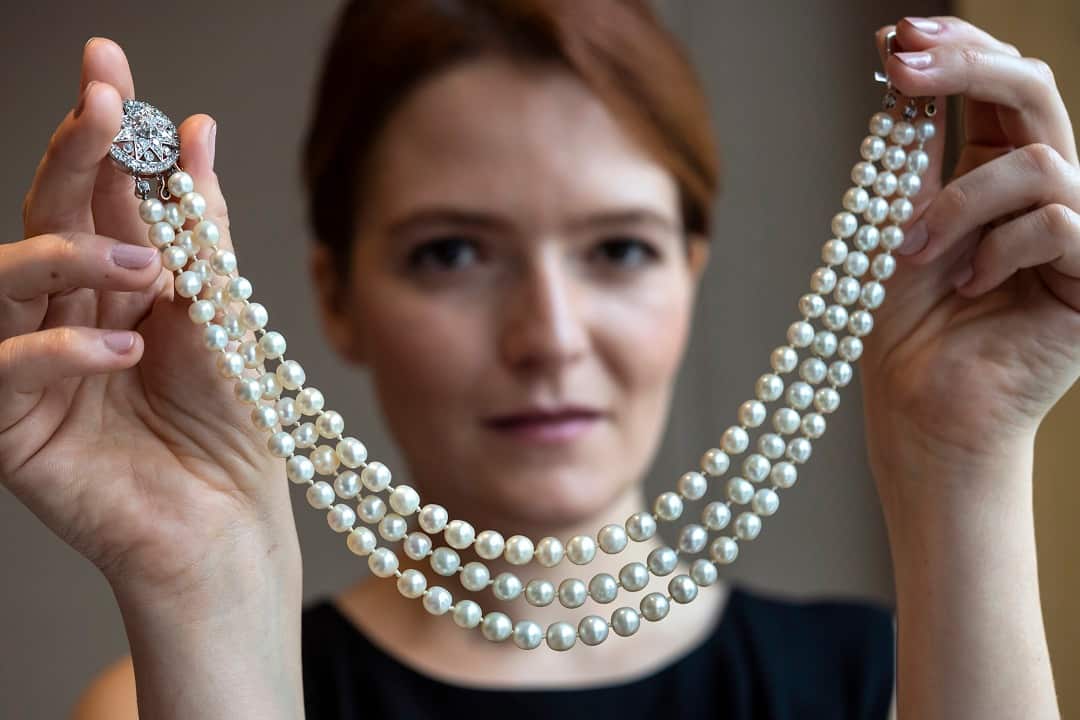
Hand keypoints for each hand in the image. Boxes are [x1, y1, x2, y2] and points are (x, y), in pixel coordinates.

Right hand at [1, 38, 298, 600]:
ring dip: (71, 252)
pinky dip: (61, 349)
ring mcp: (29, 367)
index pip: (93, 190)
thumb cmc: (226, 418)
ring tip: (146, 266)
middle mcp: (62, 313)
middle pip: (44, 216)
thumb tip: (198, 127)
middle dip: (73, 155)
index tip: (109, 64)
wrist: (227, 517)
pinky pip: (6, 368)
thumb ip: (200, 226)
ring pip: (4, 280)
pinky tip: (123, 349)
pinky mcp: (9, 428)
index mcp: (112, 283)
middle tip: (108, 109)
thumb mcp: (219, 310)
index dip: (99, 128)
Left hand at [856, 17, 1079, 486]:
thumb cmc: (905, 325)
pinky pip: (1062, 223)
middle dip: (969, 67)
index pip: (997, 88)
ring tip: (913, 251)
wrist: (917, 409)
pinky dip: (1000, 249)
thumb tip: (898, 60)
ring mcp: (1079, 235)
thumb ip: (912, 152)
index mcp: (999, 174)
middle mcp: (1046, 194)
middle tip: (905, 65)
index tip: (897, 37)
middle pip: (1036, 92)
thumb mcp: (897, 222)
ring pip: (1043, 163)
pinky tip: (968, 286)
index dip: (960, 48)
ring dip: (961, 202)